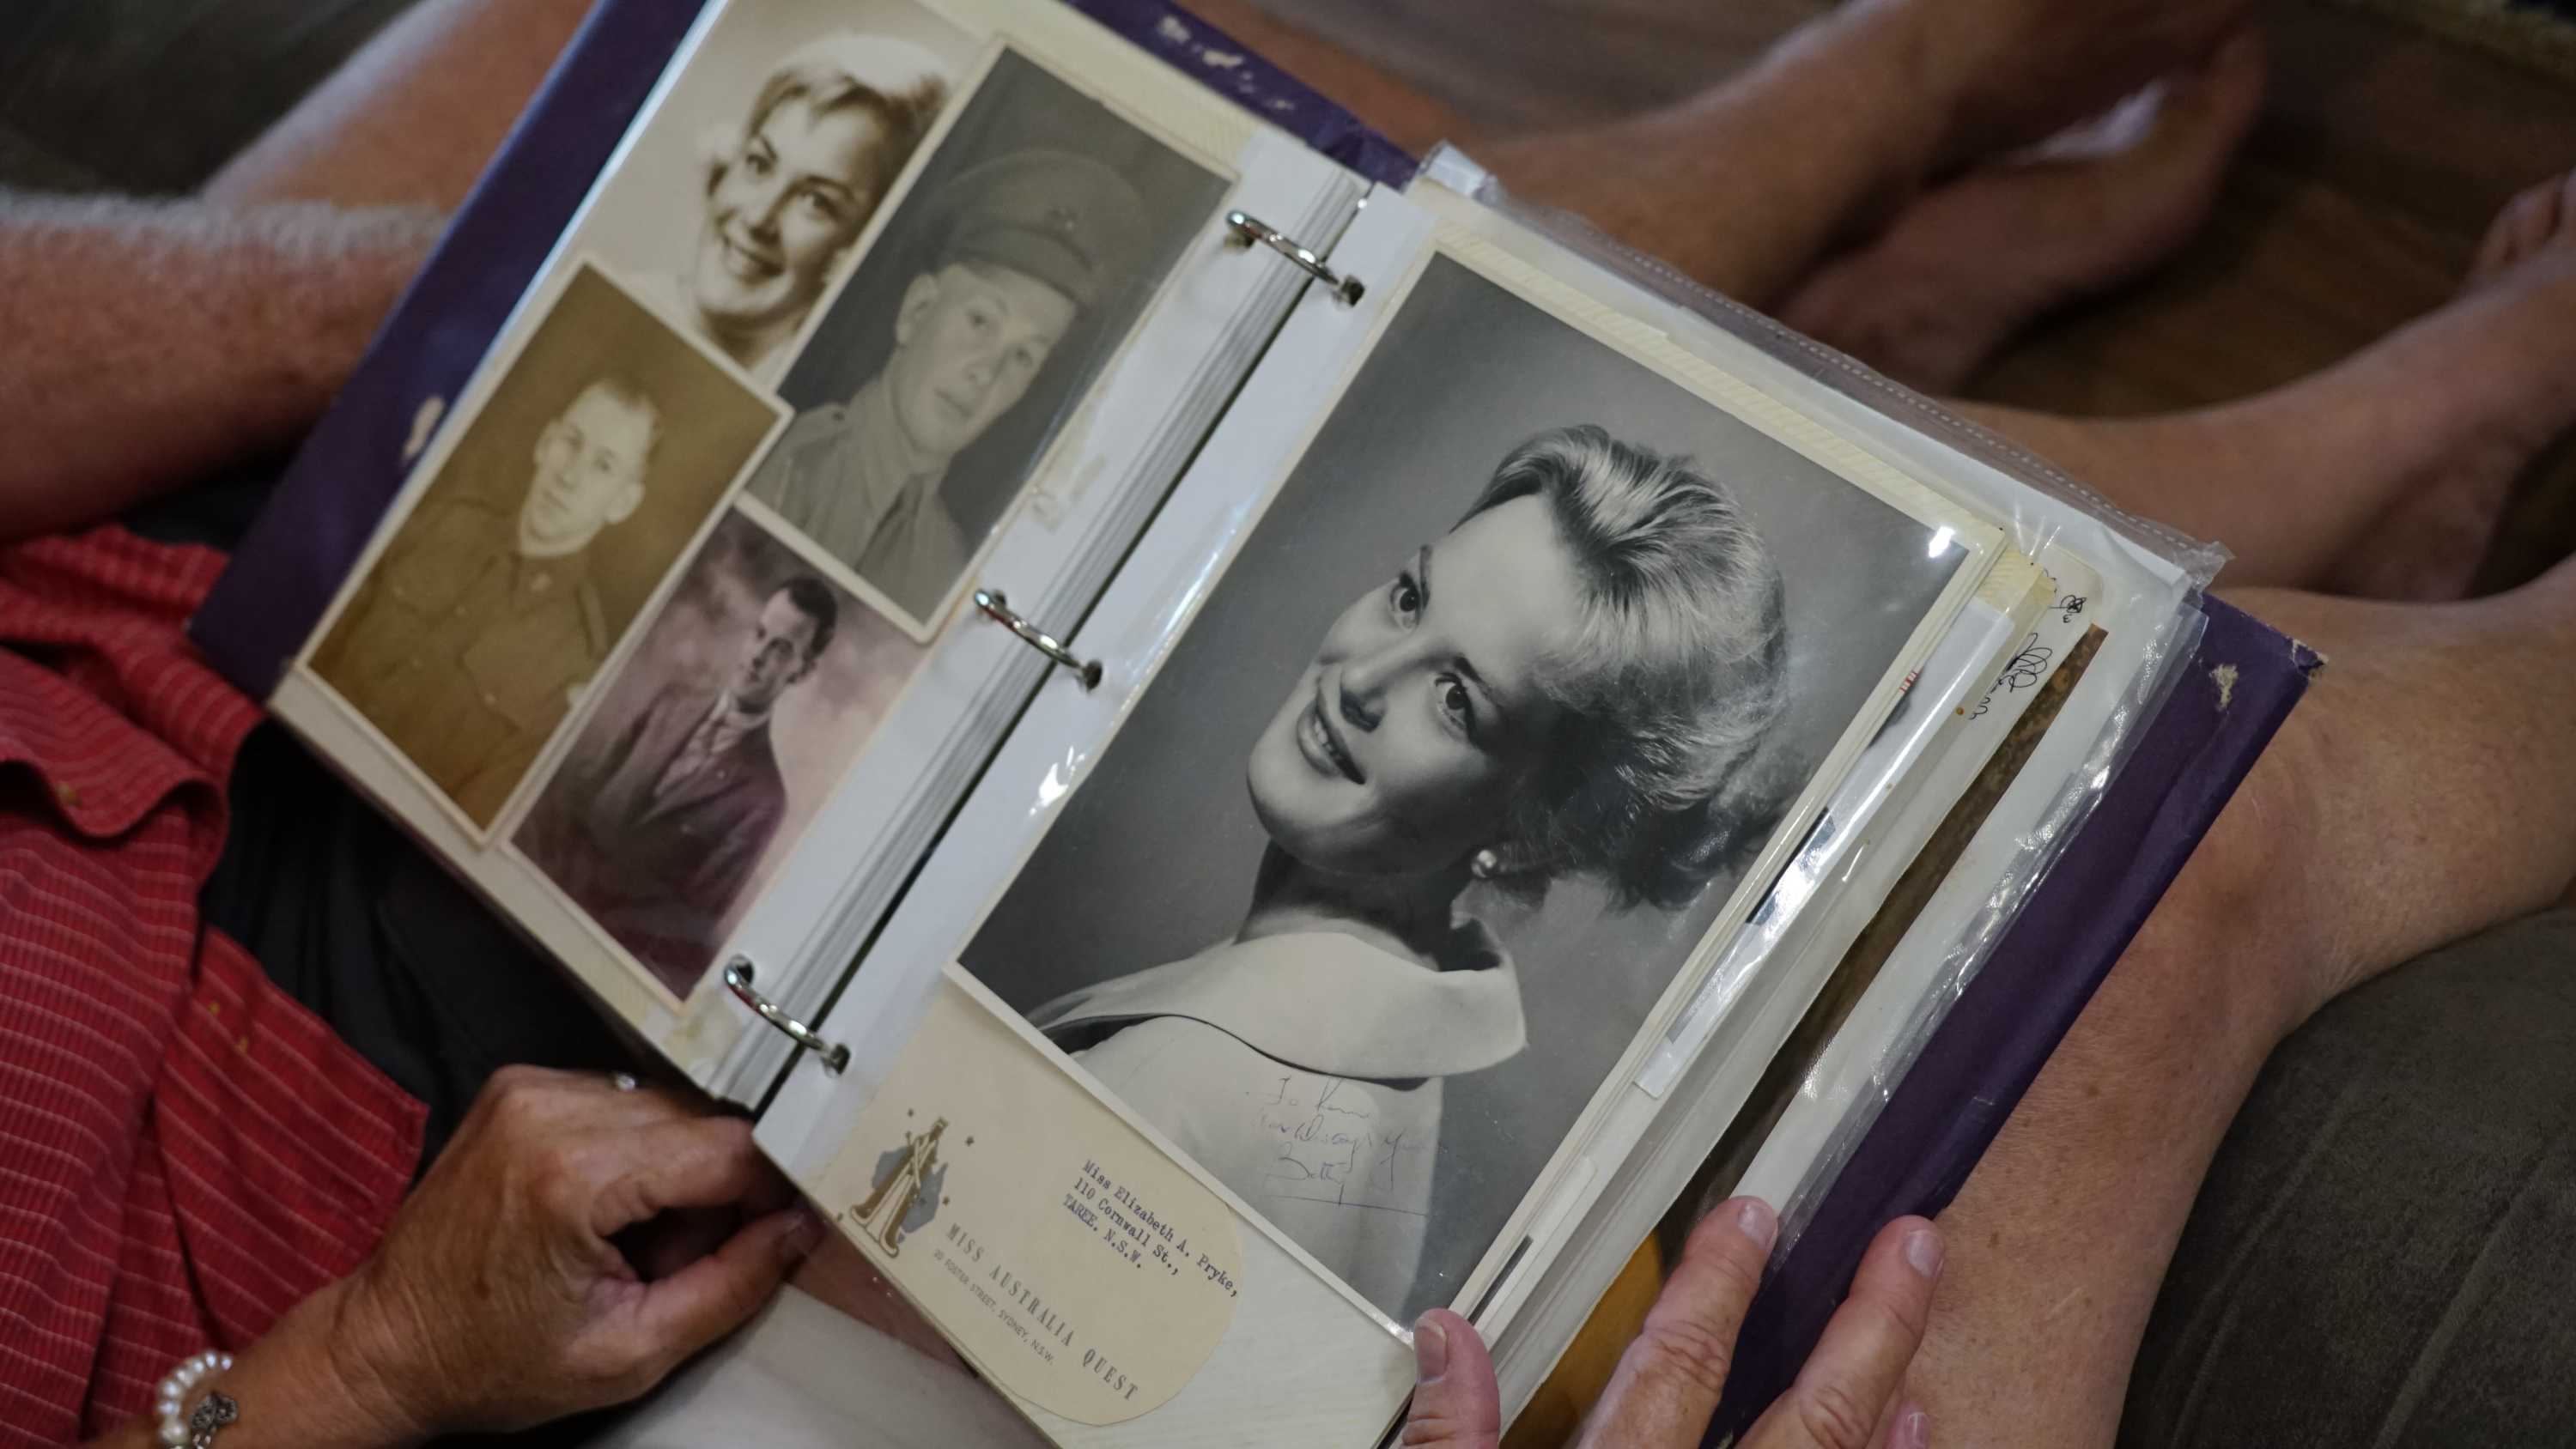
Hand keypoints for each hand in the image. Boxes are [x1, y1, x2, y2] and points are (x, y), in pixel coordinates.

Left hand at [324, 1066, 821, 1437]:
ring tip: (627, 1240)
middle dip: (711, 1191)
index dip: (768, 1191)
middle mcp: (550, 1110)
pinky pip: (623, 1101)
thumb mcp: (631, 1352)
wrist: (387, 1345)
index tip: (776, 1232)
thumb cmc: (493, 1361)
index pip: (728, 1149)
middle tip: (669, 1260)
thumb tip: (801, 1227)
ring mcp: (531, 1089)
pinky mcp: (521, 1086)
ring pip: (667, 1108)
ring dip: (673, 1170)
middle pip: (700, 1123)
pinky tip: (601, 1208)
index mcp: (574, 1175)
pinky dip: (633, 1151)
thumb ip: (732, 1285)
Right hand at [1402, 1199, 1940, 1448]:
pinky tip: (1909, 1430)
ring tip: (1921, 1342)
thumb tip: (1448, 1338)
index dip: (1719, 1285)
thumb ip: (1450, 1438)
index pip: (1679, 1368)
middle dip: (1867, 1328)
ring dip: (1888, 1406)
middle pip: (1810, 1423)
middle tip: (1913, 1249)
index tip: (1751, 1217)